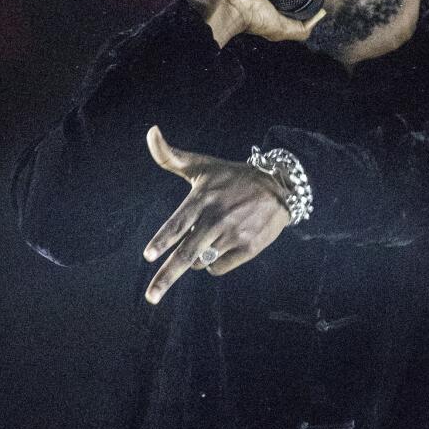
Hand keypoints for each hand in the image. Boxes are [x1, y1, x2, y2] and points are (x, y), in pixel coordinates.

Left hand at [141, 125, 290, 303]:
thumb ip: (170, 155)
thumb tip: (150, 130)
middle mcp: (217, 218)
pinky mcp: (248, 248)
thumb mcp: (203, 165)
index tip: (148, 256)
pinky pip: (218, 267)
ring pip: (201, 261)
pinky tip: (223, 245)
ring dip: (197, 256)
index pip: (178, 223)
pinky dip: (213, 262)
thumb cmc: (232, 176)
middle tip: (151, 297)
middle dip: (166, 277)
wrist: (279, 186)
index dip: (163, 240)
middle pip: (187, 253)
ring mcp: (233, 235)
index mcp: (203, 198)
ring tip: (210, 236)